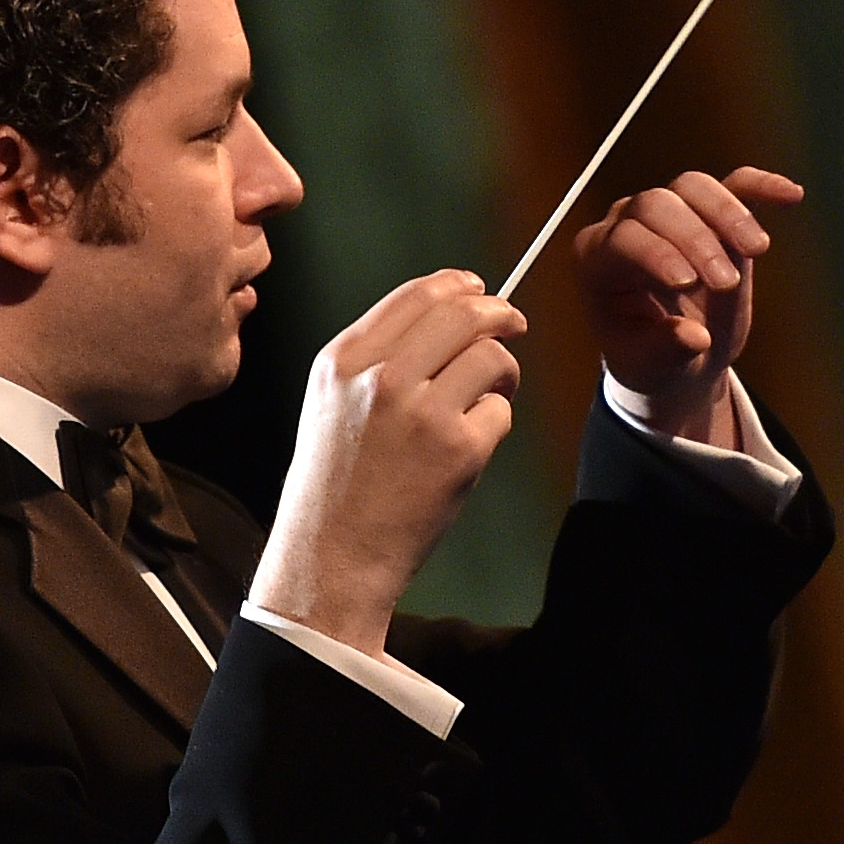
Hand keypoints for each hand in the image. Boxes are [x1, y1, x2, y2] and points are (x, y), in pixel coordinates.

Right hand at [249, 270, 525, 657]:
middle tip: (514, 324)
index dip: (459, 285)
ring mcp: (422, 412)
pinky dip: (494, 424)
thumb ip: (376, 359)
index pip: (416, 295)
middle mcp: (380, 377)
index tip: (480, 291)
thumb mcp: (329, 403)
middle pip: (463, 313)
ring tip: (491, 394)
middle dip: (499, 313)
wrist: (330, 558)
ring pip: (491, 357)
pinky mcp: (457, 450)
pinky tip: (470, 445)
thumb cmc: (333, 486)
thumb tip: (446, 319)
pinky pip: (500, 412)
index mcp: (343, 360)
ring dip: (503, 372)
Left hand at [574, 167, 799, 446]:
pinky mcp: (711, 214)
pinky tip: (790, 196)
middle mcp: (626, 225)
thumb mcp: (650, 367)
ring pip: (694, 188)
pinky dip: (761, 186)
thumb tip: (693, 337)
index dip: (656, 254)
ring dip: (728, 214)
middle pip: (658, 204)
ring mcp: (669, 214)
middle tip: (726, 284)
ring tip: (758, 250)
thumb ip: (665, 350)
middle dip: (695, 239)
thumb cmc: (650, 360)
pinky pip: (734, 185)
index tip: (688, 283)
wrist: (675, 357)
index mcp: (597, 261)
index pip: (623, 238)